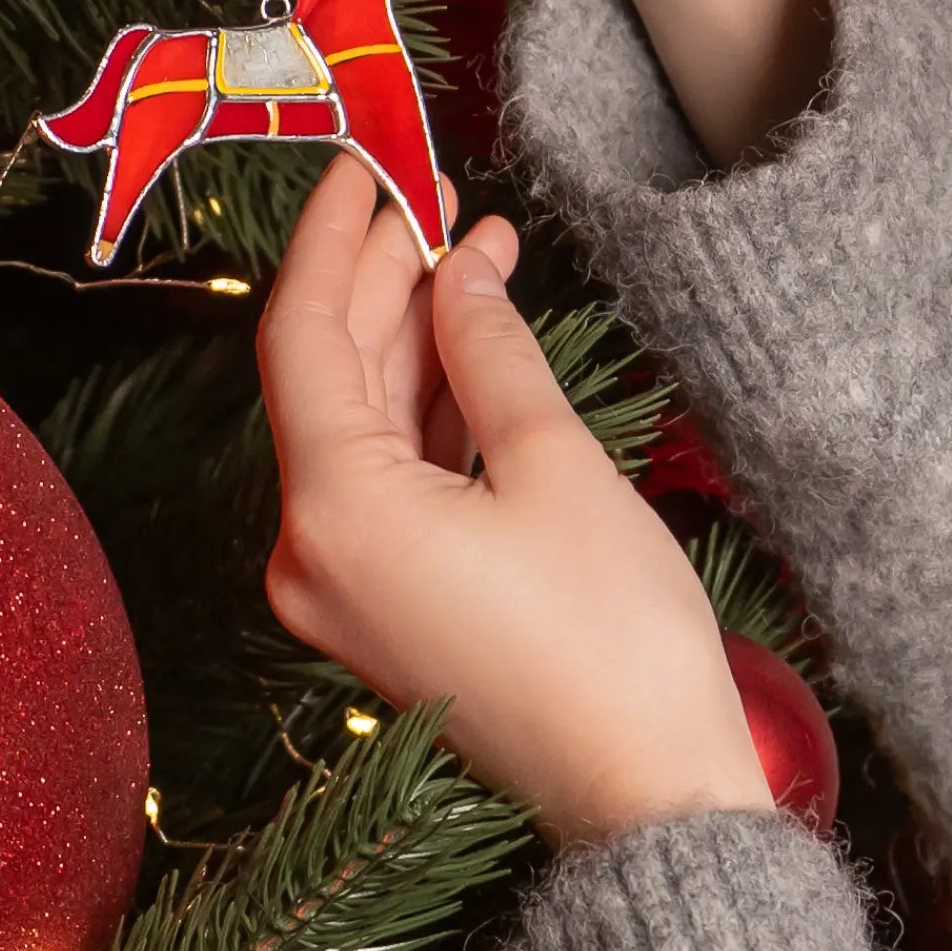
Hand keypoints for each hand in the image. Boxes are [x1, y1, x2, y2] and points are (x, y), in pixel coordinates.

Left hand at [257, 154, 774, 842]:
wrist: (645, 792)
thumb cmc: (613, 637)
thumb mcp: (553, 463)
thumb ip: (489, 347)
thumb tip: (462, 262)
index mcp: (337, 512)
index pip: (306, 333)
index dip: (333, 234)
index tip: (367, 158)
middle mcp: (315, 549)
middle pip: (330, 372)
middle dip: (383, 273)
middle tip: (435, 186)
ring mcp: (348, 580)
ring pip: (361, 418)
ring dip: (413, 330)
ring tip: (474, 242)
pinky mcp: (391, 597)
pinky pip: (389, 470)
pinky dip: (428, 399)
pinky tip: (475, 336)